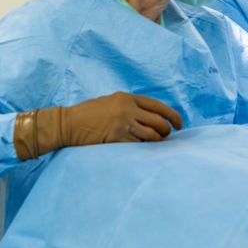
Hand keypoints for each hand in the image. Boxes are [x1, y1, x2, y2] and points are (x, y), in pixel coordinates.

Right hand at [14, 92, 183, 160]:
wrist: (67, 124)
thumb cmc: (89, 113)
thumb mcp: (112, 102)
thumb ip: (131, 106)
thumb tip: (152, 117)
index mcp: (127, 98)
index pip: (158, 106)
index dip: (173, 115)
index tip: (179, 123)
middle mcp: (127, 109)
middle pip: (158, 121)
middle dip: (167, 131)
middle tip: (167, 136)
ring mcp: (122, 124)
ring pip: (152, 135)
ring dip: (157, 141)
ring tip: (155, 143)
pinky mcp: (116, 139)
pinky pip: (138, 146)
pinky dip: (143, 148)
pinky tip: (141, 149)